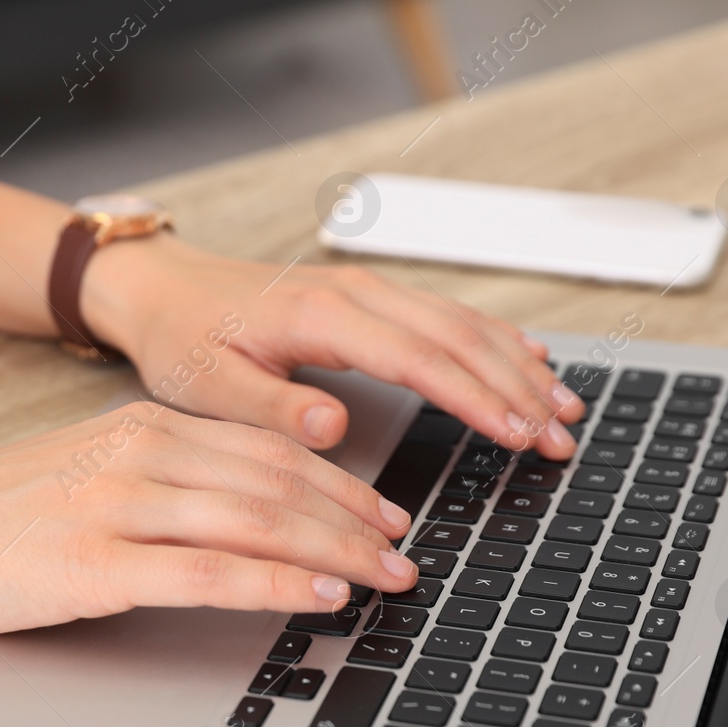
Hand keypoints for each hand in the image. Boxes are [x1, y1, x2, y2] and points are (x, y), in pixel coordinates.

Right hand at [0, 404, 416, 637]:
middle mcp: (138, 454)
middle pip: (276, 482)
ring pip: (256, 521)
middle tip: (405, 550)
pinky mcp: (94, 564)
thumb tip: (234, 513)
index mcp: (138, 428)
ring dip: (334, 550)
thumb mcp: (79, 473)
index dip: (336, 482)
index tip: (382, 510)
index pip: (264, 449)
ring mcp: (116, 506)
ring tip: (386, 577)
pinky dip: (273, 584)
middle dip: (354, 518)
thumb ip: (155, 481)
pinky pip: (207, 573)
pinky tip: (316, 596)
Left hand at [82, 235, 585, 455]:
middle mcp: (354, 294)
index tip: (520, 435)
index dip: (478, 399)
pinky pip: (443, 314)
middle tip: (564, 437)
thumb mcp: (208, 385)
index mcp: (321, 316)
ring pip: (460, 323)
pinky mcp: (365, 297)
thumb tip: (332, 425)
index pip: (421, 360)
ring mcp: (365, 290)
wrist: (161, 289)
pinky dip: (493, 338)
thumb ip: (270, 407)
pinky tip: (526, 357)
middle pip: (457, 339)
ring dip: (517, 364)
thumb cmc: (181, 338)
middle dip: (518, 389)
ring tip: (565, 406)